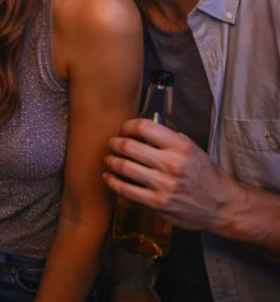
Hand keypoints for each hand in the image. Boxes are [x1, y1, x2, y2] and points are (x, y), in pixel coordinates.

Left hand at [103, 118, 230, 230]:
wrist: (223, 206)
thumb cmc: (206, 175)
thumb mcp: (193, 150)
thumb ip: (170, 139)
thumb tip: (144, 129)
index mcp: (181, 146)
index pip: (143, 126)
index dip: (127, 126)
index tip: (123, 129)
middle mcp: (172, 163)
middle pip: (129, 146)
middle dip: (114, 143)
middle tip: (111, 144)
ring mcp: (164, 184)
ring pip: (125, 167)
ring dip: (111, 160)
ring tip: (108, 158)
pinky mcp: (158, 203)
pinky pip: (127, 190)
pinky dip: (113, 181)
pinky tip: (108, 176)